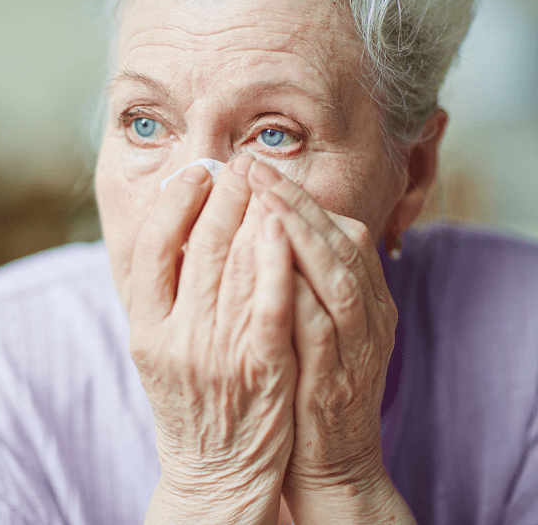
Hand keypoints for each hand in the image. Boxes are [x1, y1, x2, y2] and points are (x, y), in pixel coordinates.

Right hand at [129, 154, 296, 523]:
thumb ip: (162, 296)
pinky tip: (284, 226)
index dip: (175, 204)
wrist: (214, 471)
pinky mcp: (261, 367)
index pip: (152, 250)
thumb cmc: (188, 403)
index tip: (197, 172)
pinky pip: (269, 305)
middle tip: (239, 163)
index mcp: (144, 328)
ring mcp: (217, 353)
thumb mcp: (157, 350)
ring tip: (265, 181)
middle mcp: (174, 337)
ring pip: (234, 267)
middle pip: (197, 248)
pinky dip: (275, 262)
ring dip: (252, 214)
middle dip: (222, 197)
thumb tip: (175, 230)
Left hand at [247, 159, 413, 522]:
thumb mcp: (310, 321)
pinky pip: (324, 331)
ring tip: (264, 201)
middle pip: (340, 244)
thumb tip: (254, 224)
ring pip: (339, 279)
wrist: (328, 456)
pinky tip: (272, 267)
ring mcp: (360, 347)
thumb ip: (296, 276)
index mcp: (364, 295)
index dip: (299, 198)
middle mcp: (370, 314)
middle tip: (255, 169)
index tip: (258, 168)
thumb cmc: (307, 379)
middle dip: (297, 203)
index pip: (338, 231)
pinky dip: (302, 295)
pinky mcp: (339, 380)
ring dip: (302, 237)